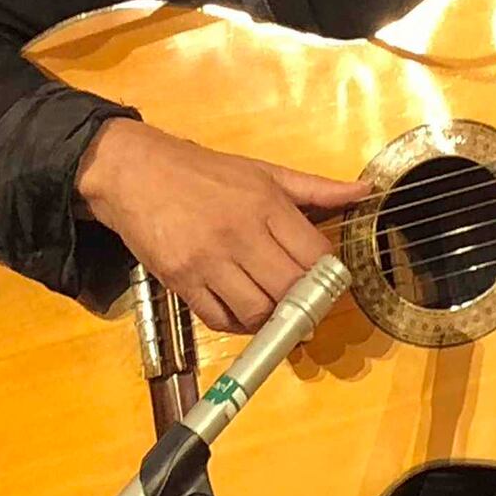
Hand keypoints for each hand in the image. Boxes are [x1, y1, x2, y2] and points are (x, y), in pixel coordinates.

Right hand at [76, 118, 367, 333]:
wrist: (132, 171)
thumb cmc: (201, 171)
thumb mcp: (262, 170)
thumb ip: (315, 188)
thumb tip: (363, 192)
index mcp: (265, 203)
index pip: (315, 253)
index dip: (327, 275)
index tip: (324, 281)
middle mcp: (239, 233)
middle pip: (290, 288)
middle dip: (302, 303)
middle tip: (302, 306)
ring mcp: (207, 259)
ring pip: (257, 310)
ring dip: (271, 319)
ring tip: (272, 309)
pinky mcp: (179, 279)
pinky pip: (218, 319)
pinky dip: (237, 325)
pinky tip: (241, 311)